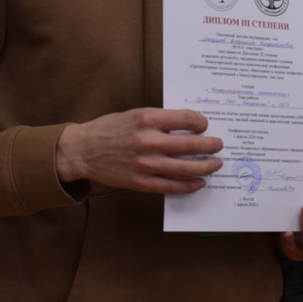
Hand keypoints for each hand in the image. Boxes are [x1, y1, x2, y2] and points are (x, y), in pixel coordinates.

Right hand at [54, 108, 222, 193]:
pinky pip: (171, 186)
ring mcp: (145, 164)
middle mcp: (148, 141)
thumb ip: (161, 120)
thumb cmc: (110, 129)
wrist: (83, 150)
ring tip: (215, 164)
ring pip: (185, 169)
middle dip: (210, 146)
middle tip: (219, 145)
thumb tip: (190, 125)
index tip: (204, 125)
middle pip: (191, 145)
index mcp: (147, 119)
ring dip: (205, 166)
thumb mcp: (135, 115)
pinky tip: (199, 182)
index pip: (187, 119)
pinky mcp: (140, 182)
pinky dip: (189, 185)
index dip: (201, 122)